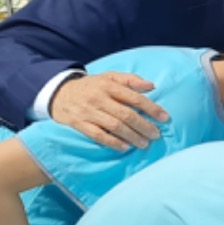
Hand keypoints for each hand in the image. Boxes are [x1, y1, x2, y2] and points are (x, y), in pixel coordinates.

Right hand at [48, 71, 169, 150]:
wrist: (58, 92)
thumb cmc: (91, 86)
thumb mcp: (109, 77)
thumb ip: (130, 80)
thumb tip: (151, 86)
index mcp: (108, 86)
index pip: (134, 98)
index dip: (151, 108)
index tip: (165, 118)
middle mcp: (99, 98)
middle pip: (126, 114)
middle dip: (144, 126)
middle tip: (156, 135)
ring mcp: (88, 112)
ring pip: (114, 126)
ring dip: (132, 136)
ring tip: (144, 143)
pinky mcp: (79, 123)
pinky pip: (98, 135)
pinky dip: (113, 142)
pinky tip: (125, 147)